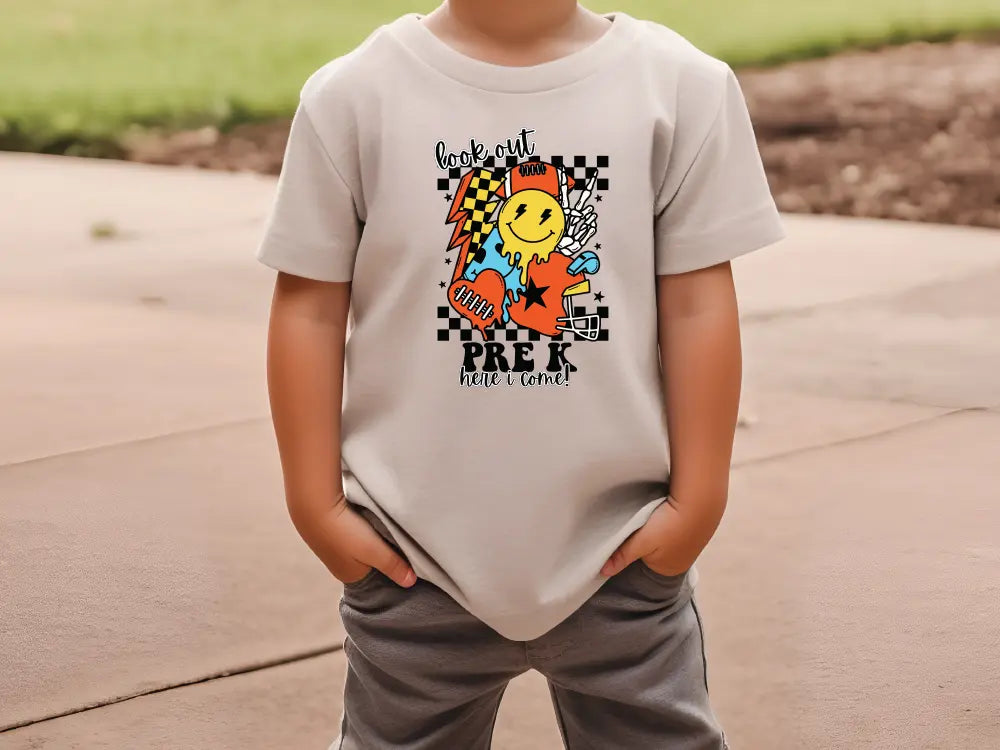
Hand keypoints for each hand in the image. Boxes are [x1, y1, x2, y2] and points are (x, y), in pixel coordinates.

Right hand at [291, 493, 416, 587]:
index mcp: (351, 576)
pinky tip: (369, 520)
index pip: (378, 579)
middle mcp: (341, 565)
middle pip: (371, 563)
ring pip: (363, 547)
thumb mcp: (375, 551)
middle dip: (384, 554)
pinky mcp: (333, 531)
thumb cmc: (345, 532)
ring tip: (385, 529)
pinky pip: (355, 534)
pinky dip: (364, 529)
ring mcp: (335, 548)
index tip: (408, 559)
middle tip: (400, 542)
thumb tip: (411, 583)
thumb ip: (394, 566)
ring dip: (374, 539)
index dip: (393, 569)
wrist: (313, 505)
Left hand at [600, 496, 707, 577]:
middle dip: (645, 543)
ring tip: (651, 520)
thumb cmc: (670, 524)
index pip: (643, 565)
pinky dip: (669, 523)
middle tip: (637, 528)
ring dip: (658, 531)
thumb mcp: (642, 541)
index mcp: (667, 569)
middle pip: (654, 554)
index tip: (627, 539)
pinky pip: (676, 529)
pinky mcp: (696, 528)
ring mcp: (691, 545)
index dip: (634, 552)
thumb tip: (602, 572)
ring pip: (665, 541)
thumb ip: (623, 555)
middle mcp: (681, 561)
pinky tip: (664, 514)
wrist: (700, 500)